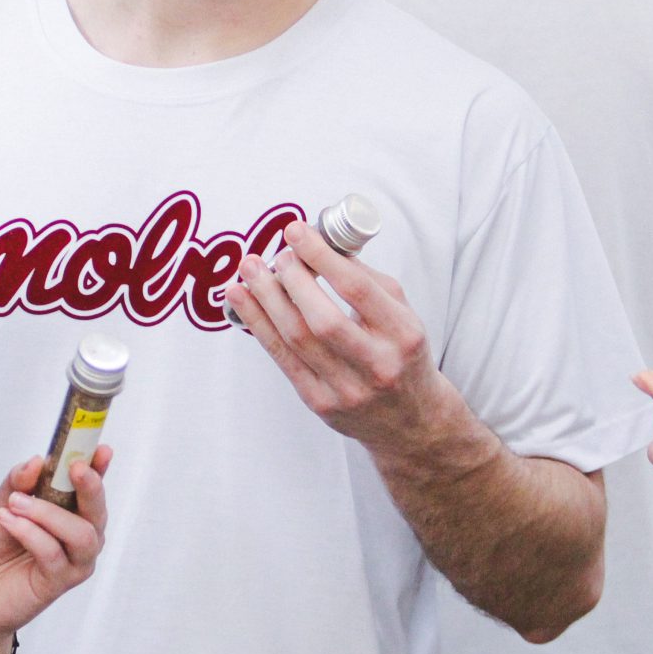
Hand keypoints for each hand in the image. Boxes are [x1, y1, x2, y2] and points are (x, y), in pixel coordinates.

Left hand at [0, 449, 109, 653]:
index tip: (101, 448)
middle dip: (90, 486)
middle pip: (98, 511)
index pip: (90, 487)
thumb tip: (37, 462)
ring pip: (82, 534)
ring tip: (17, 504)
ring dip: (49, 513)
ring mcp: (71, 562)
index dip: (100, 466)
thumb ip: (17, 484)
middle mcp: (76, 537)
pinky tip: (10, 522)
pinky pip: (53, 554)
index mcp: (67, 513)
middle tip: (75, 468)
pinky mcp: (58, 583)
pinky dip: (30, 533)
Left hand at [229, 219, 452, 458]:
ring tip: (250, 270)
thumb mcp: (403, 314)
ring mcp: (347, 390)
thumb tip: (320, 245)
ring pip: (296, 339)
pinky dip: (258, 325)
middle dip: (292, 280)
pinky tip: (241, 300)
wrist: (411, 421)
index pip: (356, 290)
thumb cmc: (402, 355)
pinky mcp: (320, 404)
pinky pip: (282, 359)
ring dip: (265, 299)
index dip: (321, 257)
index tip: (296, 231)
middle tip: (276, 255)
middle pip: (322, 318)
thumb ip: (366, 280)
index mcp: (403, 335)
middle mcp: (377, 365)